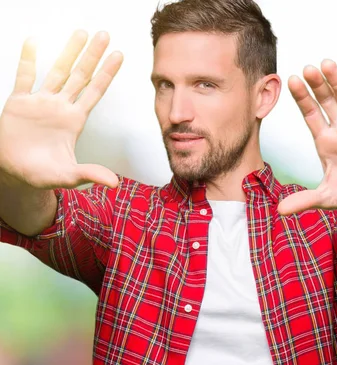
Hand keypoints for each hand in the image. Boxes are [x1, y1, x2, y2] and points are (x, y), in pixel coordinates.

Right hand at [0, 30, 122, 189]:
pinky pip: (24, 77)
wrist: (12, 171)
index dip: (107, 74)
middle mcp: (61, 106)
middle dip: (93, 56)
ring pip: (57, 71)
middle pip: (81, 75)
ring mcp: (41, 102)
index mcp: (74, 120)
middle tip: (104, 36)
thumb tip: (114, 183)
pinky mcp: (18, 102)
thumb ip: (90, 174)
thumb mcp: (67, 176)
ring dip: (69, 52)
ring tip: (80, 32)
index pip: (95, 92)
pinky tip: (34, 42)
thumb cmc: (41, 172)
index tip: (119, 56)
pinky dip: (28, 59)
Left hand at [278, 60, 336, 215]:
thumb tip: (279, 211)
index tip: (292, 80)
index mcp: (326, 141)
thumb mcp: (329, 197)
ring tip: (328, 63)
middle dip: (318, 86)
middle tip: (308, 68)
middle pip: (327, 102)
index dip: (303, 98)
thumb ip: (305, 200)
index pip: (311, 115)